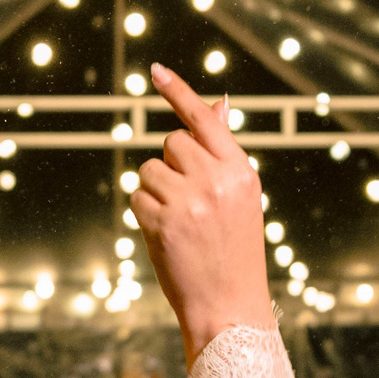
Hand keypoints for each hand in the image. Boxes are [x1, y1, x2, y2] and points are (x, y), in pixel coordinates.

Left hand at [130, 65, 275, 362]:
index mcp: (241, 171)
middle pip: (171, 142)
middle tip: (190, 201)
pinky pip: (138, 196)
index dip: (178, 92)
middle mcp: (216, 180)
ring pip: (150, 169)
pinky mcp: (160, 222)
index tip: (155, 70)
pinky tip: (168, 237)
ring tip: (182, 224)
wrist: (229, 307)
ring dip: (157, 191)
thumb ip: (222, 152)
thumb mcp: (239, 196)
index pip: (204, 119)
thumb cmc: (234, 249)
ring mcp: (187, 201)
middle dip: (172, 165)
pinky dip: (146, 213)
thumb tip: (219, 102)